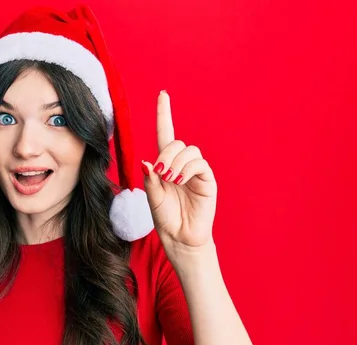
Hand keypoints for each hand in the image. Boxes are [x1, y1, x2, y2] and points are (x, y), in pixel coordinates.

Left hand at [142, 91, 217, 248]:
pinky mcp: (207, 180)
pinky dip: (187, 169)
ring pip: (189, 150)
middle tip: (160, 172)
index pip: (165, 134)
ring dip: (176, 162)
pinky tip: (180, 181)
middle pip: (176, 143)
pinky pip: (199, 164)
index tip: (163, 94)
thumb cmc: (165, 219)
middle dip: (166, 154)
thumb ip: (151, 179)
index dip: (164, 115)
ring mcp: (196, 172)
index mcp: (166, 165)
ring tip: (170, 180)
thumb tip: (148, 161)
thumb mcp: (152, 198)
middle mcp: (182, 165)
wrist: (180, 237)